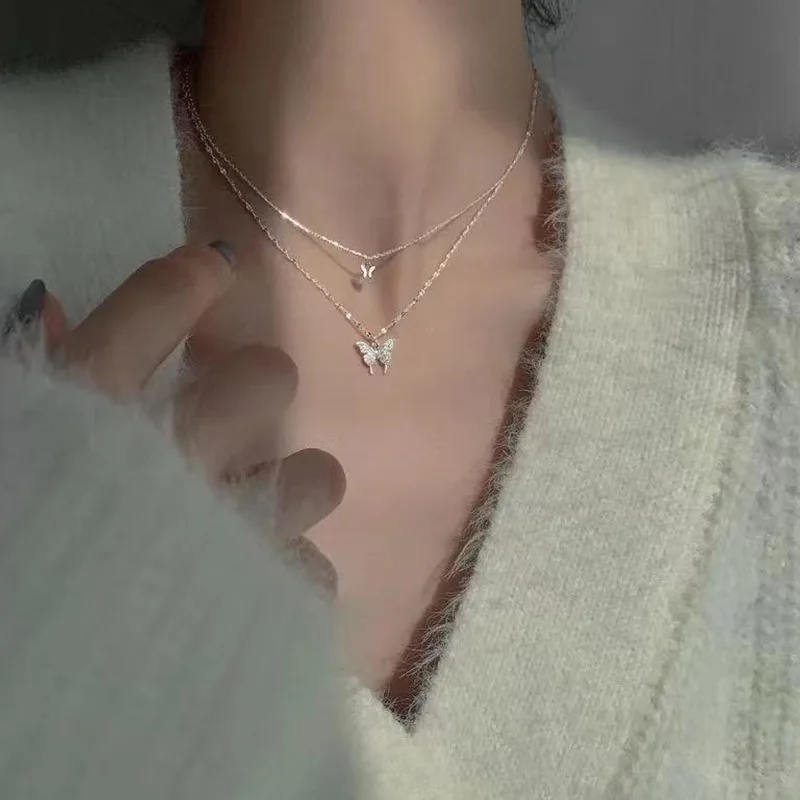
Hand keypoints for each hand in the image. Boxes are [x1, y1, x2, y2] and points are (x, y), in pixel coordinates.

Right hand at [28, 243, 342, 591]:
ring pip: (319, 472)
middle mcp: (173, 453)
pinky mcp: (262, 599)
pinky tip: (259, 588)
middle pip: (267, 378)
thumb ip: (31, 383)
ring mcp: (229, 526)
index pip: (157, 304)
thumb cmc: (5, 542)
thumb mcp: (9, 441)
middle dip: (255, 390)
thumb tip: (48, 313)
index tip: (216, 269)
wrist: (7, 704)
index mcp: (85, 410)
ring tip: (258, 508)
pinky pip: (314, 568)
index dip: (194, 280)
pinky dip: (287, 575)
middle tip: (229, 417)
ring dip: (291, 484)